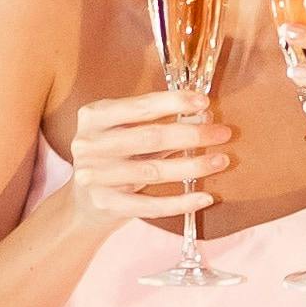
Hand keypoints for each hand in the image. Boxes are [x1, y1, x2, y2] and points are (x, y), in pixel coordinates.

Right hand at [66, 89, 227, 235]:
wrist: (82, 203)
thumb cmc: (113, 158)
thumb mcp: (126, 133)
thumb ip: (159, 123)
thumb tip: (203, 116)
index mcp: (93, 116)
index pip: (139, 106)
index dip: (174, 102)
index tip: (204, 101)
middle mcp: (89, 144)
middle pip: (150, 137)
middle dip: (191, 134)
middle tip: (223, 132)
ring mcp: (94, 176)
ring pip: (153, 171)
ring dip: (193, 166)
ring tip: (221, 161)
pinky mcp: (105, 204)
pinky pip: (150, 205)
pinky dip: (181, 202)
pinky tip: (205, 197)